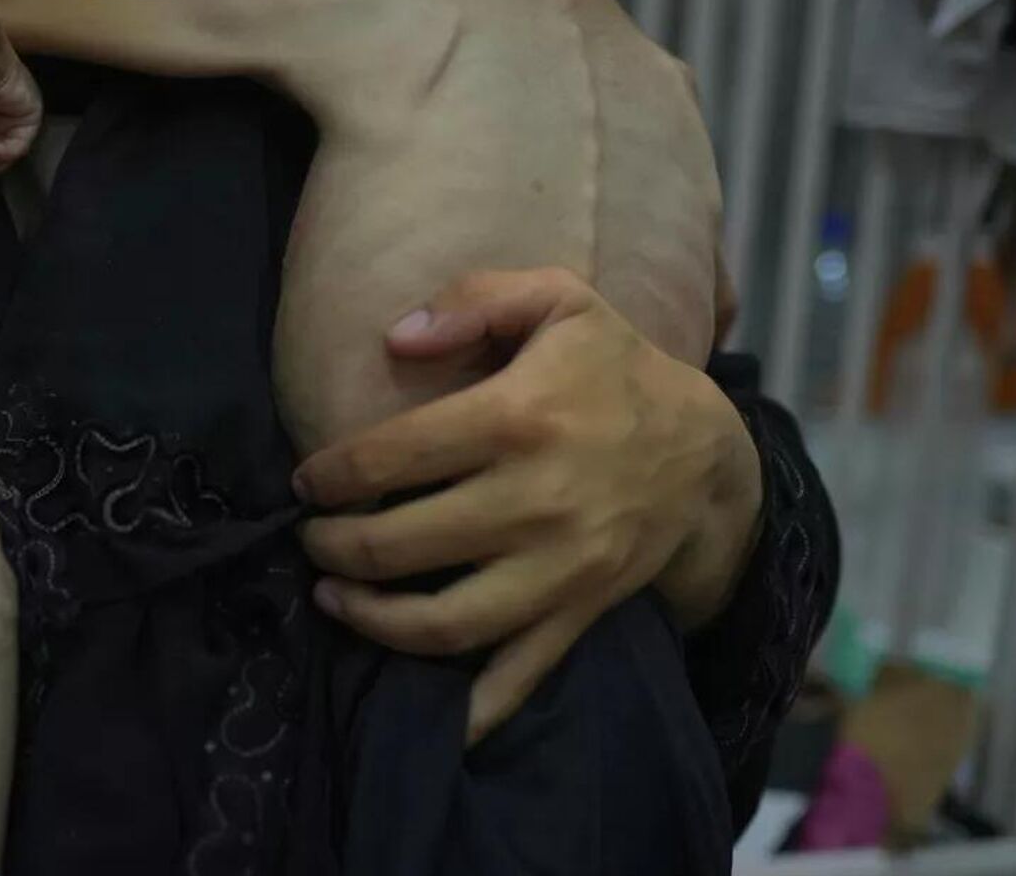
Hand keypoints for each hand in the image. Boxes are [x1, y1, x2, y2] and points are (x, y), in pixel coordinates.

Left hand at [293, 269, 762, 742]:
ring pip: (445, 620)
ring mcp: (560, 569)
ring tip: (333, 599)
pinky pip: (518, 675)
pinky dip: (470, 709)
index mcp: (518, 419)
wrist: (709, 452)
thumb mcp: (559, 300)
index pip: (392, 457)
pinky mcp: (580, 613)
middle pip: (403, 544)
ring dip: (373, 620)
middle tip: (310, 540)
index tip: (305, 483)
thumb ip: (474, 300)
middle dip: (335, 548)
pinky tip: (423, 715)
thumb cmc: (614, 369)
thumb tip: (395, 337)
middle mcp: (536, 502)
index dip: (331, 474)